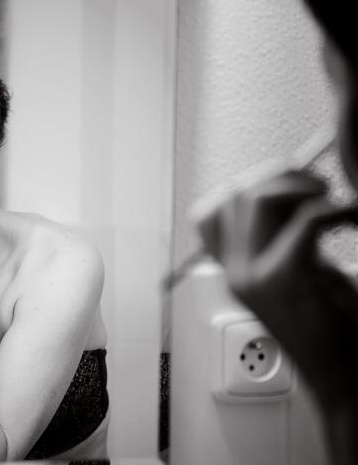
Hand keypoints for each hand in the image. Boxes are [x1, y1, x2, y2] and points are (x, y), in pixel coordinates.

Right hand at [196, 170, 357, 410]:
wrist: (342, 377)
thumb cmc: (328, 329)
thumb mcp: (297, 274)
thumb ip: (285, 237)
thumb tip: (293, 189)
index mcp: (233, 271)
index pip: (209, 212)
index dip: (246, 185)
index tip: (282, 185)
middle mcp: (236, 271)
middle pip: (235, 194)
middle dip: (277, 175)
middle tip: (313, 184)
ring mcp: (254, 275)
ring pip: (258, 199)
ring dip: (301, 185)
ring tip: (328, 197)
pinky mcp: (285, 278)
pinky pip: (307, 220)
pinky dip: (337, 208)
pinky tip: (349, 217)